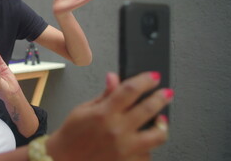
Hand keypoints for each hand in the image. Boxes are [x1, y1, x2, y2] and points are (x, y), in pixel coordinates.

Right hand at [46, 72, 171, 160]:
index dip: (146, 80)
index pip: (131, 90)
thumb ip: (105, 95)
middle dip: (162, 97)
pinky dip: (147, 147)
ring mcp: (124, 149)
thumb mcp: (84, 109)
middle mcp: (116, 130)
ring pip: (157, 135)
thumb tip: (114, 78)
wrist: (64, 160)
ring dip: (162, 125)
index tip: (153, 77)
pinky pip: (147, 154)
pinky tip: (142, 142)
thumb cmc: (72, 135)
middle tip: (166, 93)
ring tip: (161, 120)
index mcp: (103, 113)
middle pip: (148, 108)